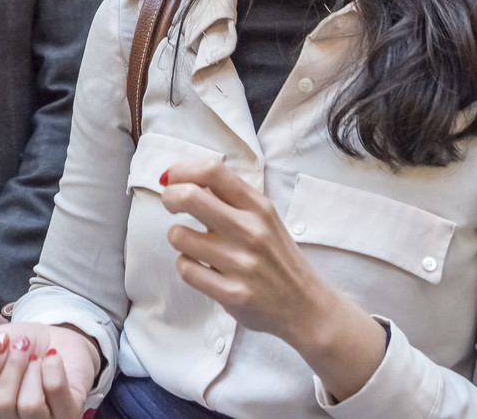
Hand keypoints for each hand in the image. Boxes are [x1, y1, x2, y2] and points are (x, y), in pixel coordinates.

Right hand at [0, 323, 94, 418]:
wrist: (59, 339)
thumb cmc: (21, 346)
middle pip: (0, 404)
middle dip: (12, 365)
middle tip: (21, 345)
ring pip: (29, 405)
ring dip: (33, 368)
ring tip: (37, 359)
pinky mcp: (69, 417)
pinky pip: (56, 391)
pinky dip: (52, 366)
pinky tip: (53, 360)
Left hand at [161, 158, 385, 401]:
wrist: (307, 306)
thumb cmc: (277, 258)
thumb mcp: (264, 219)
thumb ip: (231, 198)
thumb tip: (184, 177)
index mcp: (258, 207)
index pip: (213, 171)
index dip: (182, 170)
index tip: (172, 179)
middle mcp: (250, 231)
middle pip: (190, 196)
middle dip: (169, 197)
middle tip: (170, 204)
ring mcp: (241, 263)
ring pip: (180, 235)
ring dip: (178, 237)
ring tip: (193, 244)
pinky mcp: (232, 293)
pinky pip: (186, 269)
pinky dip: (186, 265)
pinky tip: (201, 268)